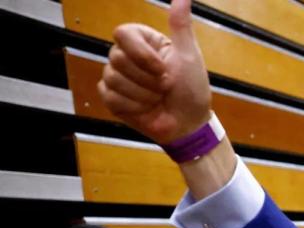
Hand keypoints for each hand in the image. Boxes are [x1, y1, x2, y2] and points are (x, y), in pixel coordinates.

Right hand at [98, 0, 210, 143]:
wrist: (188, 124)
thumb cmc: (192, 89)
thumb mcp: (189, 55)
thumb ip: (181, 25)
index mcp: (144, 42)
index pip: (122, 33)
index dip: (141, 54)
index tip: (162, 68)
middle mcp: (127, 56)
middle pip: (117, 58)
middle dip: (147, 79)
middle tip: (164, 87)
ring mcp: (117, 77)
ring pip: (114, 79)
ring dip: (143, 95)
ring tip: (157, 99)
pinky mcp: (112, 98)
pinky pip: (110, 97)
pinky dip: (133, 106)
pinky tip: (145, 108)